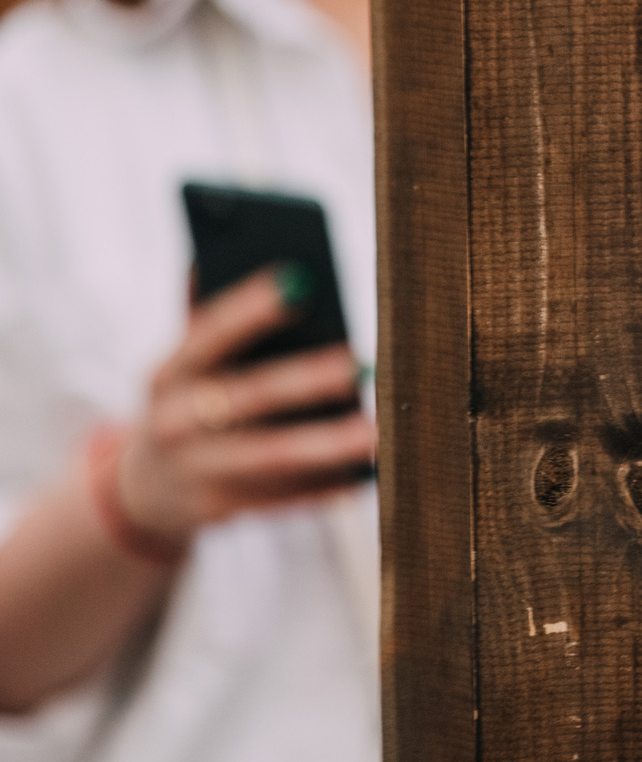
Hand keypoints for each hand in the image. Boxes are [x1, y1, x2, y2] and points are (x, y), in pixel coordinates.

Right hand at [117, 271, 376, 542]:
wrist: (145, 489)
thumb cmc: (188, 401)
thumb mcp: (182, 362)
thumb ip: (204, 315)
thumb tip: (211, 252)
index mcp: (168, 374)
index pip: (208, 336)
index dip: (250, 310)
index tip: (301, 285)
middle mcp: (175, 422)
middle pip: (244, 399)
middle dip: (302, 382)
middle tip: (357, 364)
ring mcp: (195, 471)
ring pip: (269, 457)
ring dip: (325, 445)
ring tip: (377, 431)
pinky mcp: (220, 509)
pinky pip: (280, 499)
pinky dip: (322, 489)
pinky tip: (364, 477)